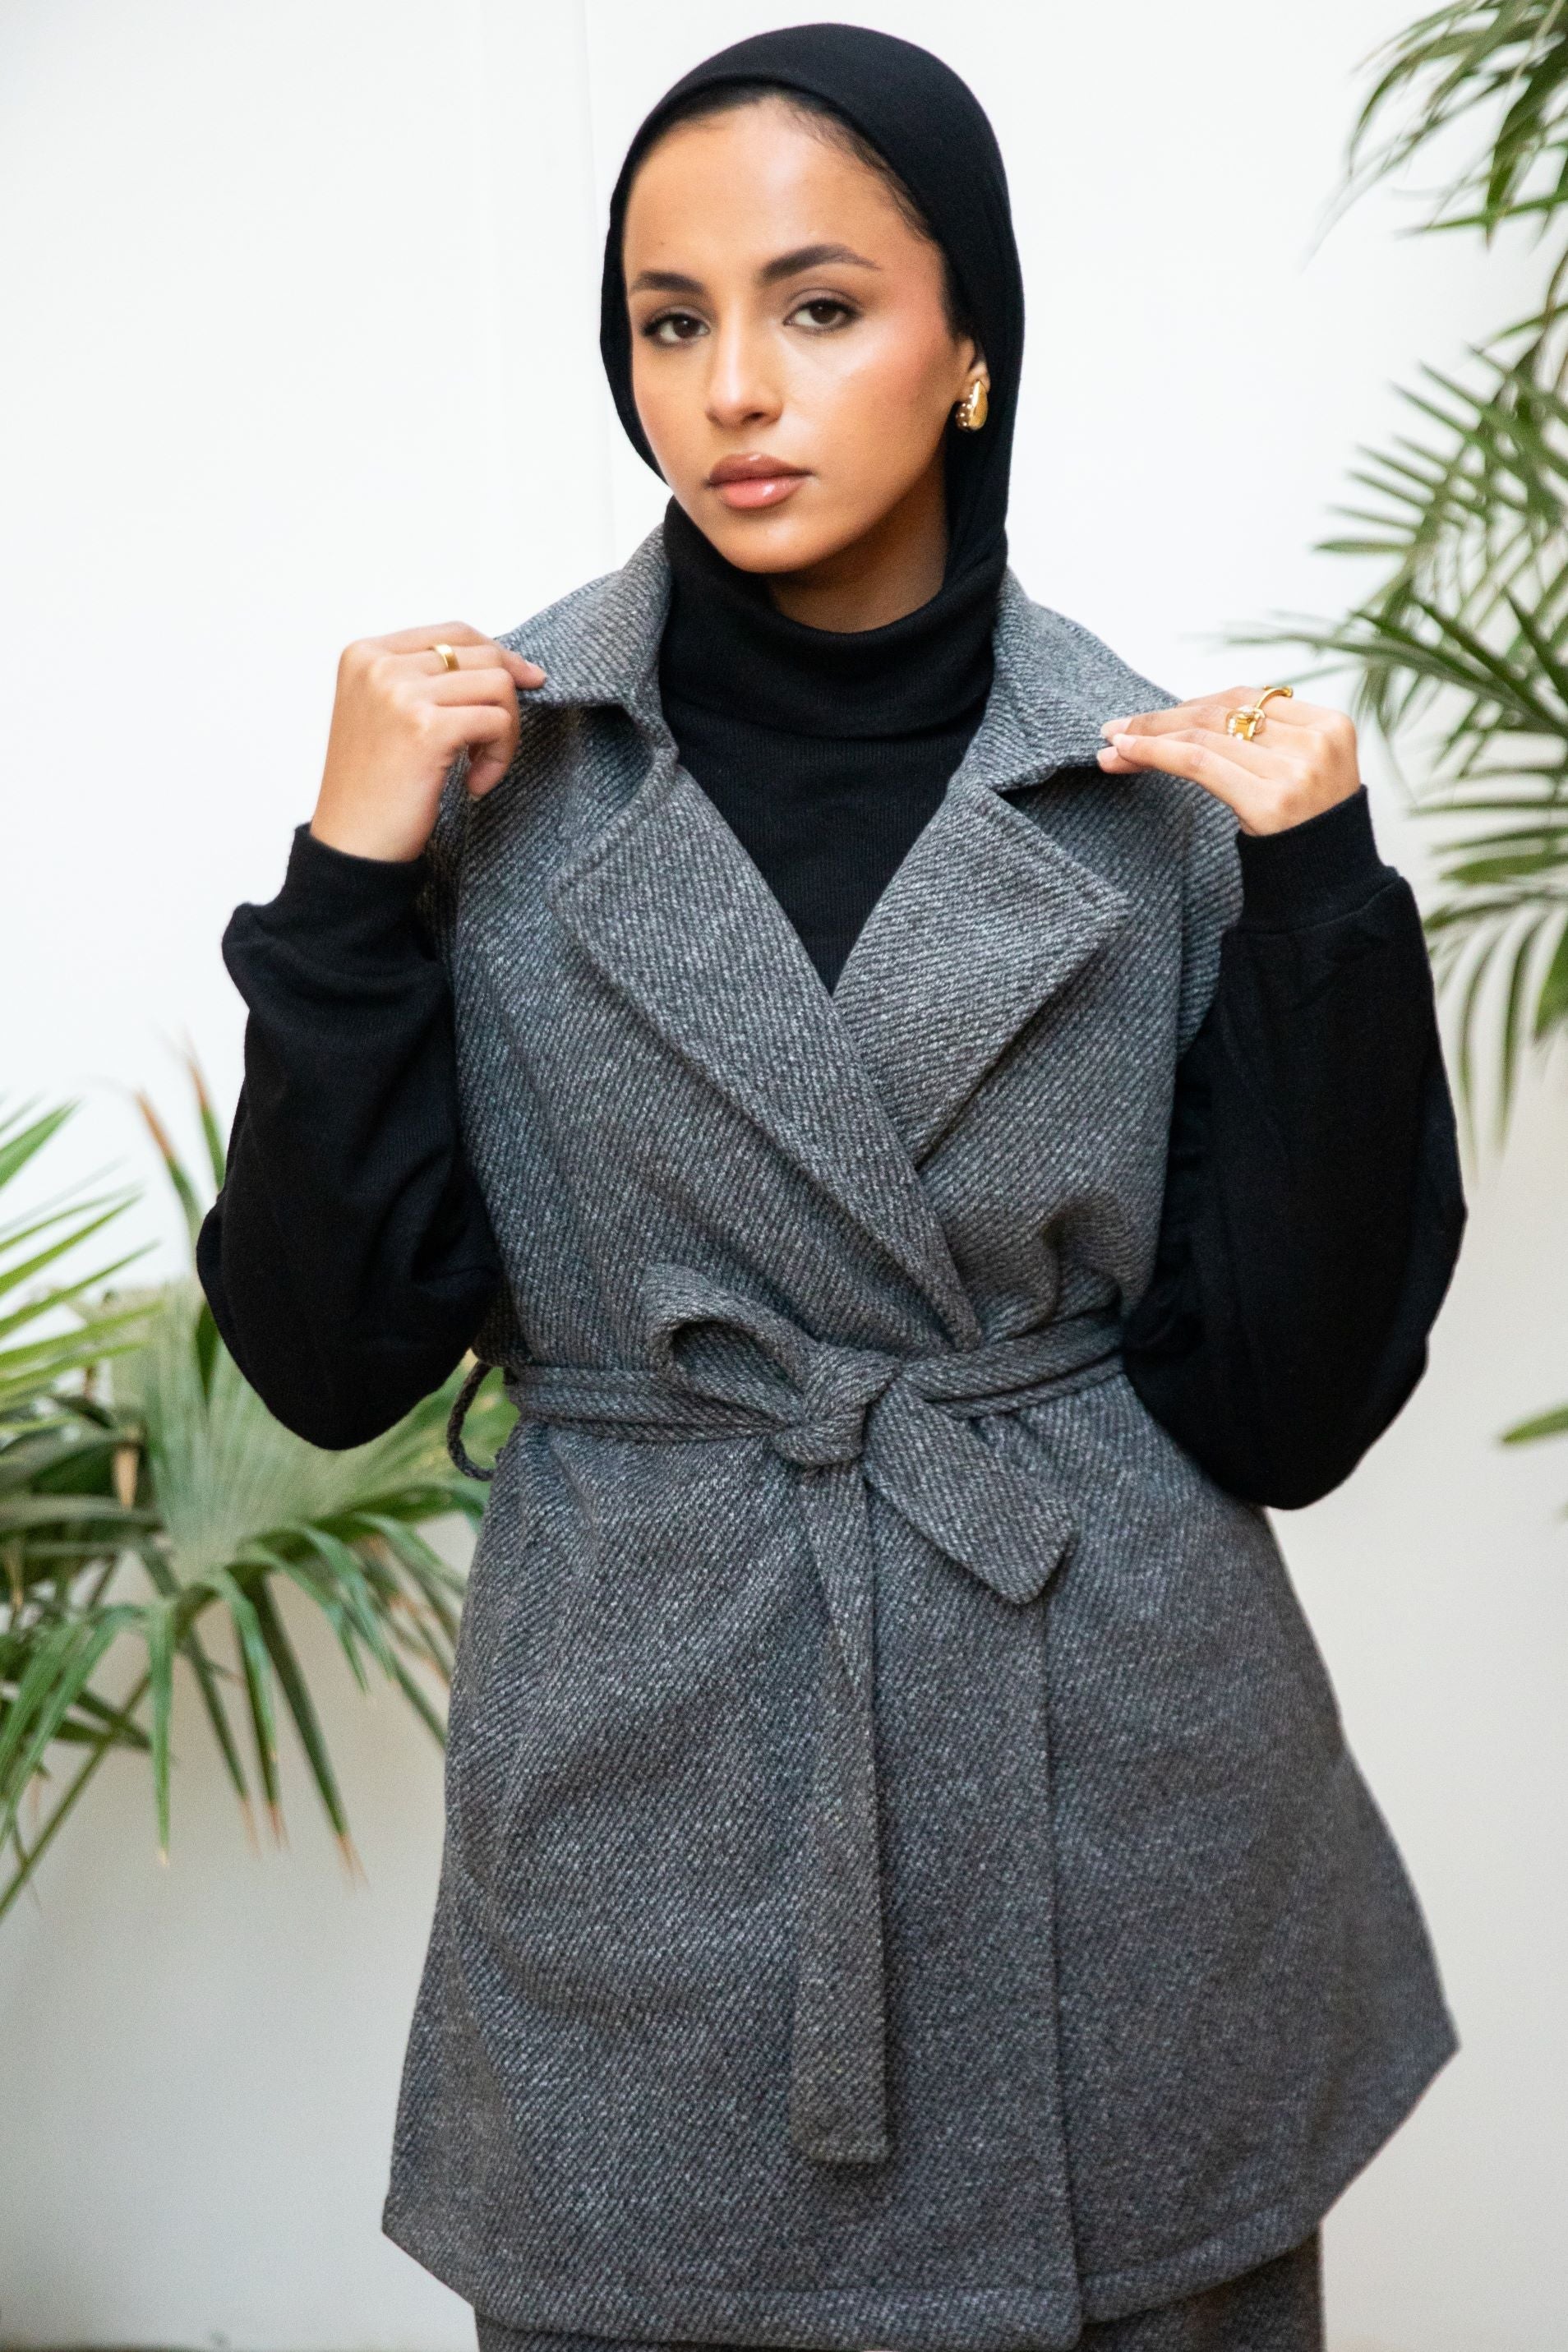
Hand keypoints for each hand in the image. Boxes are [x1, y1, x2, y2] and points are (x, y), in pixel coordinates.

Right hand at [310, 622, 545, 862]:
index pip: (454, 634)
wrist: (352, 844)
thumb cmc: (373, 788)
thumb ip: (426, 681)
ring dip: (505, 733)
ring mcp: (401, 694)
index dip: (498, 656)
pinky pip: (498, 722)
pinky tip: (474, 784)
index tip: (525, 682)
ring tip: (480, 768)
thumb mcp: (386, 714)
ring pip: (498, 686)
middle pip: (482, 656)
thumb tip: (505, 663)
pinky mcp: (427, 729)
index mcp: (366, 654)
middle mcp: (379, 665)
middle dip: (506, 700)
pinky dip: (500, 757)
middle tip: (495, 744)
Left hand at [1094, 686, 1360, 835]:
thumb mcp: (1299, 775)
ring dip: (1149, 737)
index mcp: (1331, 725)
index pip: (1246, 698)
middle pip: (1221, 714)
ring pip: (1203, 736)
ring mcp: (1297, 772)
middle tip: (1116, 728)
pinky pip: (1198, 763)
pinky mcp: (1271, 802)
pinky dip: (1156, 753)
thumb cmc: (1303, 836)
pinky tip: (1126, 754)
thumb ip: (1263, 743)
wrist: (1329, 897)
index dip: (1190, 704)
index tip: (1151, 718)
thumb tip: (1181, 719)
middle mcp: (1316, 743)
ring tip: (1113, 746)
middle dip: (1162, 720)